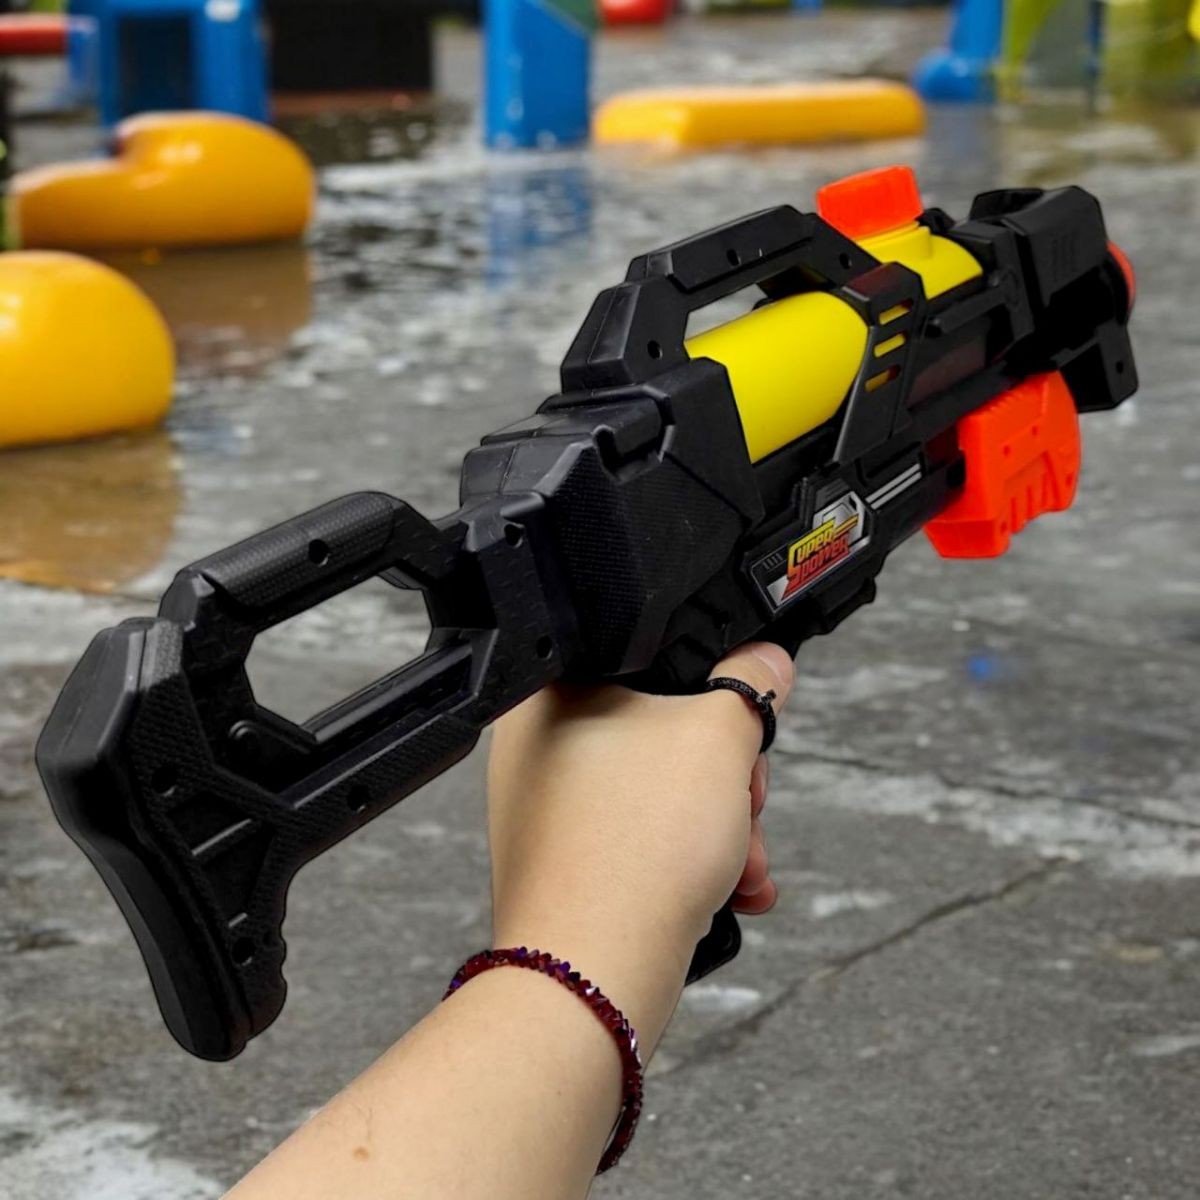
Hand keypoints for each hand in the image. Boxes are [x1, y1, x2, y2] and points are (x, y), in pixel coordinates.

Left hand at [487, 643, 794, 1050]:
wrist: (594, 974)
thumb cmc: (635, 848)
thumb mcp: (719, 737)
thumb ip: (750, 685)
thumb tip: (766, 662)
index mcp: (555, 691)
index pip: (654, 659)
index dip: (714, 689)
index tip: (748, 723)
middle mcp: (540, 747)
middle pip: (668, 734)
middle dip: (731, 778)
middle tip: (747, 798)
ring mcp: (552, 810)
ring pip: (663, 793)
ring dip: (725, 825)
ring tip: (744, 860)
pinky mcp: (570, 864)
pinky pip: (645, 841)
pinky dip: (694, 860)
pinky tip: (732, 888)